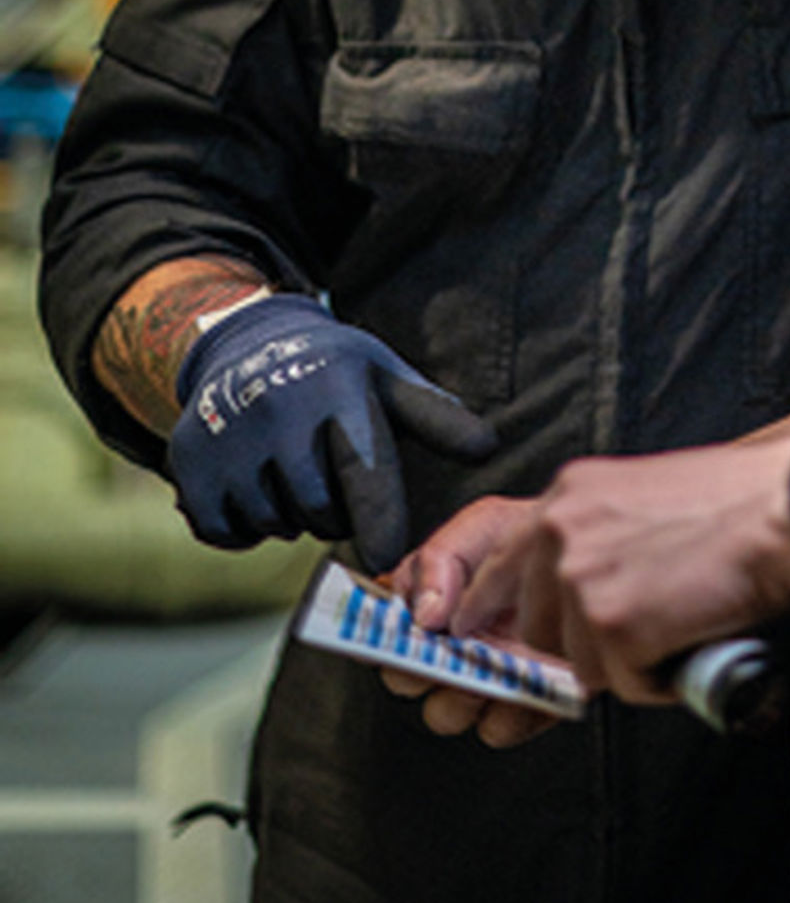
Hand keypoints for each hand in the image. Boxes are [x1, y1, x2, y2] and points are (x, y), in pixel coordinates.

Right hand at [165, 294, 498, 561]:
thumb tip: (488, 449)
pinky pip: (224, 531)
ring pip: (272, 523)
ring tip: (295, 481)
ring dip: (291, 520)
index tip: (388, 558)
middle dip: (335, 515)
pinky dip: (244, 530)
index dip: (379, 521)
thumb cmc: (335, 371)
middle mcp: (278, 413)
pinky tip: (257, 494)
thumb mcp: (386, 378)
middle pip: (319, 510)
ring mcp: (226, 439)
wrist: (245, 345)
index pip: (365, 472)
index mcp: (337, 393)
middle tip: (333, 489)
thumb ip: (436, 417)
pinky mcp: (187, 463)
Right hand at [381, 495, 561, 747]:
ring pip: (448, 714)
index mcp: (426, 611)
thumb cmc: (535, 538)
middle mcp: (450, 648)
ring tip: (490, 667)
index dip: (377, 642)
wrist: (598, 550)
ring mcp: (487, 675)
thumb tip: (423, 614)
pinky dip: (511, 712)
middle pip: (407, 682)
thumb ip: (438, 561)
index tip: (399, 635)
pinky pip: (501, 728)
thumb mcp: (481, 529)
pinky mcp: (525, 698)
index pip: (377, 640)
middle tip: (448, 651)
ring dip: (462, 696)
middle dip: (421, 671)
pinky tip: (530, 681)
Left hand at [493, 434, 789, 708]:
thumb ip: (600, 531)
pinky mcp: (613, 625)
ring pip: (580, 662)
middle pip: (538, 626)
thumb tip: (582, 587)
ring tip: (683, 619)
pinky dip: (660, 676)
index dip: (493, 608)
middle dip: (588, 641)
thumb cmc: (744, 501)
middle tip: (649, 622)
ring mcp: (583, 580)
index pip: (500, 565)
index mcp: (569, 495)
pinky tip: (693, 635)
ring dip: (629, 660)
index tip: (477, 631)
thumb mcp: (647, 492)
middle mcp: (563, 532)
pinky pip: (623, 683)